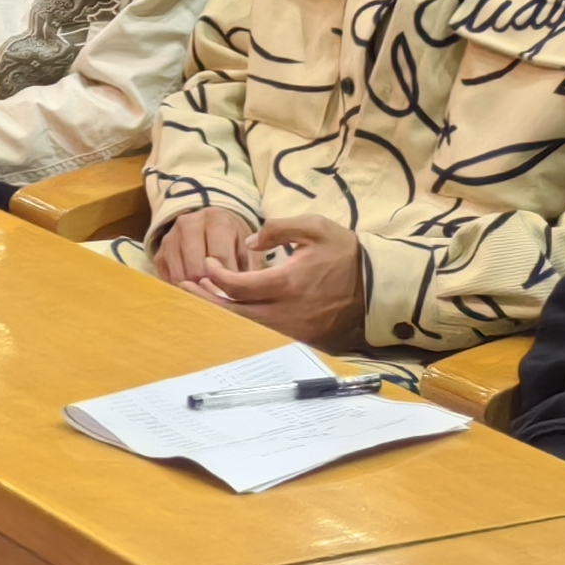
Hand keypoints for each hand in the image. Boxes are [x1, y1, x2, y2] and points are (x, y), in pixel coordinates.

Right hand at [151, 203, 263, 292]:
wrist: (210, 228)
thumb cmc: (234, 242)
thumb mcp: (248, 249)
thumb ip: (250, 268)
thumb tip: (246, 293)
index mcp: (216, 219)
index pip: (219, 257)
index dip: (229, 281)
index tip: (237, 294)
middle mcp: (189, 224)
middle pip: (196, 269)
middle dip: (210, 289)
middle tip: (222, 301)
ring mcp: (170, 238)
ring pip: (180, 277)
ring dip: (195, 292)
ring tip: (210, 298)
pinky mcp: (159, 253)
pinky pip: (168, 281)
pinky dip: (182, 291)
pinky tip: (196, 293)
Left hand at [193, 217, 371, 347]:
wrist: (379, 287)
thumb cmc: (347, 254)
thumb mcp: (315, 227)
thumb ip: (279, 228)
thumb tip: (250, 240)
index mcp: (287, 283)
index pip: (237, 286)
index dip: (216, 275)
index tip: (208, 265)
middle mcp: (286, 311)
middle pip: (234, 312)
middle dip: (207, 298)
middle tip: (185, 287)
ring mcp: (294, 328)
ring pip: (247, 325)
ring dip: (224, 310)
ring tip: (204, 295)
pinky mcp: (303, 337)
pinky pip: (265, 332)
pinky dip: (245, 320)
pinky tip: (234, 308)